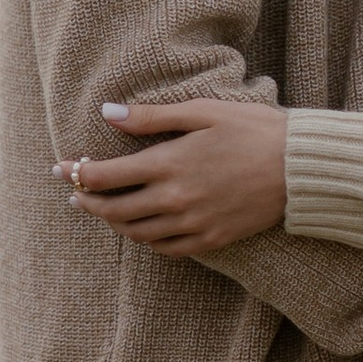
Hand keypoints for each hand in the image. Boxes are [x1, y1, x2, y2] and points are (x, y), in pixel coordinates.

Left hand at [62, 99, 284, 253]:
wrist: (301, 168)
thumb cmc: (254, 130)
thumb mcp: (202, 112)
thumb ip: (151, 117)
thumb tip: (108, 113)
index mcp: (168, 164)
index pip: (105, 176)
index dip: (77, 173)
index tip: (61, 169)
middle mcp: (174, 199)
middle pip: (114, 210)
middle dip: (88, 202)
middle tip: (76, 194)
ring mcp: (193, 224)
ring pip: (137, 233)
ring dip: (114, 224)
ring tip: (105, 211)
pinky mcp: (212, 241)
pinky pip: (167, 249)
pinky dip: (147, 241)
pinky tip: (144, 230)